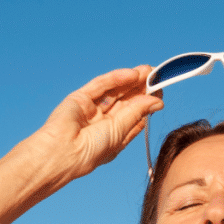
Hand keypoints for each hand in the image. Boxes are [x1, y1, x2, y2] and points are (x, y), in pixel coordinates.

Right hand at [31, 66, 163, 181]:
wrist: (62, 152)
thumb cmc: (90, 152)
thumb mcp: (120, 131)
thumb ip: (137, 112)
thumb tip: (157, 101)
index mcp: (114, 136)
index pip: (135, 115)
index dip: (148, 103)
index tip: (161, 93)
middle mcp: (103, 122)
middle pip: (126, 101)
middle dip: (142, 89)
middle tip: (157, 76)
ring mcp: (91, 109)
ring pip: (114, 91)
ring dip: (132, 80)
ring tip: (148, 71)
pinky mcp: (79, 98)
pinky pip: (100, 85)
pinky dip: (116, 78)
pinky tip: (132, 74)